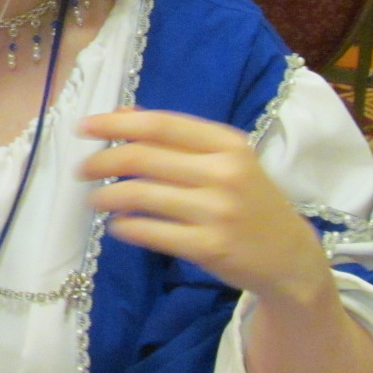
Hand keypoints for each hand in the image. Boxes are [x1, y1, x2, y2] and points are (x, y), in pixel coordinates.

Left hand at [78, 109, 333, 303]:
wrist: (291, 258)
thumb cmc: (250, 202)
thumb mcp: (226, 160)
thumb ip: (177, 137)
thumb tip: (119, 115)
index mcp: (228, 144)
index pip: (160, 125)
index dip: (115, 124)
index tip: (83, 127)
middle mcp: (224, 173)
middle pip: (143, 157)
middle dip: (101, 162)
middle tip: (81, 170)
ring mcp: (217, 211)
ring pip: (139, 195)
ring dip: (105, 196)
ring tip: (95, 200)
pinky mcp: (209, 247)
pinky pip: (149, 231)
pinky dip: (124, 227)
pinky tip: (118, 226)